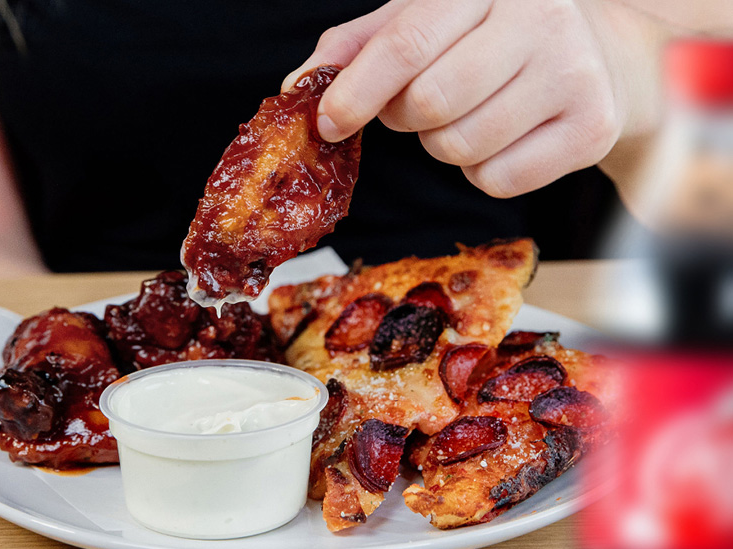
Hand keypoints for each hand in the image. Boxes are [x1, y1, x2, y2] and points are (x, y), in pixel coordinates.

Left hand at [285, 0, 667, 198]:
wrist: (601, 55)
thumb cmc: (494, 35)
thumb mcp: (426, 20)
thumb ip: (359, 47)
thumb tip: (297, 86)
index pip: (407, 45)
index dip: (357, 91)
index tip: (329, 122)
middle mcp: (540, 19)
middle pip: (430, 104)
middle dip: (407, 118)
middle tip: (419, 107)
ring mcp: (574, 73)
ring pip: (460, 147)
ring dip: (445, 145)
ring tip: (470, 115)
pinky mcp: (593, 128)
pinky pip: (498, 180)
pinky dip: (484, 172)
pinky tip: (504, 138)